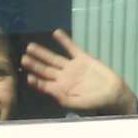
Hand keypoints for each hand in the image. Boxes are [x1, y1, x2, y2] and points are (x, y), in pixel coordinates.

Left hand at [21, 30, 137, 114]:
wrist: (113, 93)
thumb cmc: (95, 102)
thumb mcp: (78, 104)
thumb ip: (63, 97)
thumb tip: (48, 89)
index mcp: (61, 89)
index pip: (45, 84)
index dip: (36, 81)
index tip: (29, 76)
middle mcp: (64, 77)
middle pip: (45, 69)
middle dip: (35, 64)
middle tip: (24, 58)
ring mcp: (72, 67)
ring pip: (54, 58)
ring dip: (43, 52)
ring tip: (31, 46)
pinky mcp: (82, 58)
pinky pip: (71, 48)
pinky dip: (64, 41)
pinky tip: (56, 33)